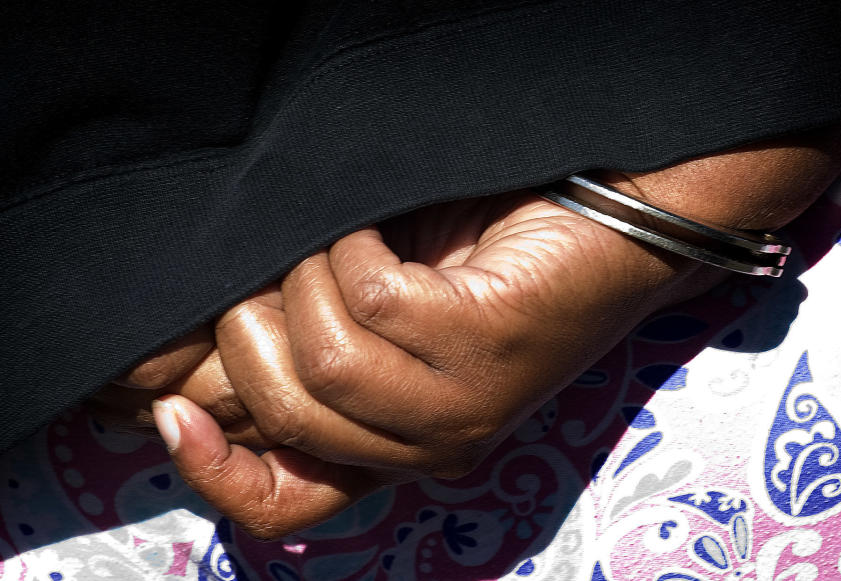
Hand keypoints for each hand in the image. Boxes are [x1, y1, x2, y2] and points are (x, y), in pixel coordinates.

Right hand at [94, 122, 840, 537]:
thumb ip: (315, 342)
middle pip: (285, 410)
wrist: (610, 218)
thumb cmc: (490, 254)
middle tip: (296, 270)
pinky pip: (372, 298)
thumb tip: (218, 337)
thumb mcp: (386, 312)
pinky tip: (394, 234)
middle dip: (256, 324)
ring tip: (358, 245)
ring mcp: (464, 401)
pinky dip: (359, 247)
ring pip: (322, 355)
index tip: (169, 414)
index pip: (286, 505)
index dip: (212, 473)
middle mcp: (430, 444)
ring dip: (312, 276)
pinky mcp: (489, 344)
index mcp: (399, 447)